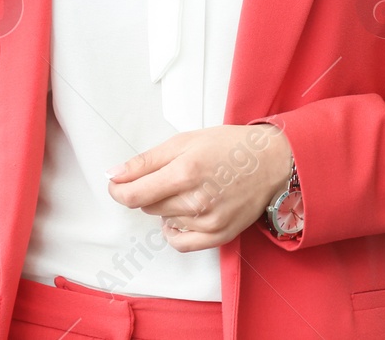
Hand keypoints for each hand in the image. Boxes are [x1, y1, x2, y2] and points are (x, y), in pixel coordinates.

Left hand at [104, 123, 292, 251]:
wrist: (270, 163)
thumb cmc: (229, 147)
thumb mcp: (184, 141)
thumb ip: (146, 160)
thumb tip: (115, 175)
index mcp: (185, 171)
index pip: (133, 194)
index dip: (118, 190)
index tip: (117, 184)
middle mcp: (196, 200)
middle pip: (147, 206)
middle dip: (148, 192)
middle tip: (168, 176)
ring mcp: (209, 221)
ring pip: (164, 220)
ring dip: (166, 207)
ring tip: (186, 189)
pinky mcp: (219, 235)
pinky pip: (181, 243)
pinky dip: (174, 231)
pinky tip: (181, 216)